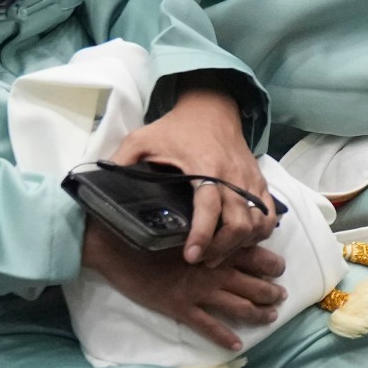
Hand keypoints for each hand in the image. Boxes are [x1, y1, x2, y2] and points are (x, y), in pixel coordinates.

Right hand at [82, 223, 286, 351]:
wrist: (118, 245)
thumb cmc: (149, 228)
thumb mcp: (184, 221)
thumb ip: (207, 228)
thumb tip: (223, 228)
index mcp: (216, 246)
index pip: (256, 255)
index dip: (272, 264)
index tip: (280, 268)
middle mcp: (214, 270)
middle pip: (255, 284)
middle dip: (271, 292)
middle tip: (280, 296)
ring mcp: (199, 291)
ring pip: (240, 307)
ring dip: (259, 314)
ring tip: (270, 317)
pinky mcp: (181, 308)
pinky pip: (209, 327)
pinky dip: (225, 338)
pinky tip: (237, 345)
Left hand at [112, 83, 276, 266]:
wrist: (211, 107)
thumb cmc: (175, 127)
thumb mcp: (141, 139)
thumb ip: (121, 162)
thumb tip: (98, 186)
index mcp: (205, 167)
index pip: (209, 208)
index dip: (202, 235)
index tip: (190, 256)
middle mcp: (233, 176)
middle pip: (239, 223)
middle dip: (222, 249)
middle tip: (201, 260)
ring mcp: (250, 180)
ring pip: (258, 223)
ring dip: (241, 244)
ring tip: (218, 254)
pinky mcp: (259, 182)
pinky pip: (269, 215)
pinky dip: (259, 232)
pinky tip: (241, 239)